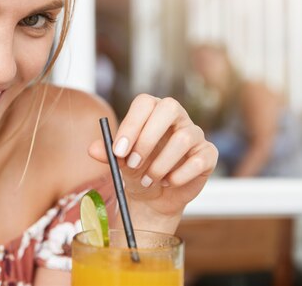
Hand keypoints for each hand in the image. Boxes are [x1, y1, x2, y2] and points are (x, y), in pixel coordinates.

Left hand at [89, 94, 217, 232]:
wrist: (153, 196)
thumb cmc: (136, 171)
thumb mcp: (119, 163)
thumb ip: (107, 154)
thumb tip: (93, 149)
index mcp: (152, 111)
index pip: (145, 103)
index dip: (132, 125)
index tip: (118, 151)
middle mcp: (176, 117)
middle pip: (169, 109)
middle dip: (148, 139)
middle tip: (132, 164)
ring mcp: (195, 133)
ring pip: (183, 139)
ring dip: (160, 165)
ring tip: (148, 179)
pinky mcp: (208, 154)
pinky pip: (199, 160)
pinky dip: (179, 176)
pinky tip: (168, 182)